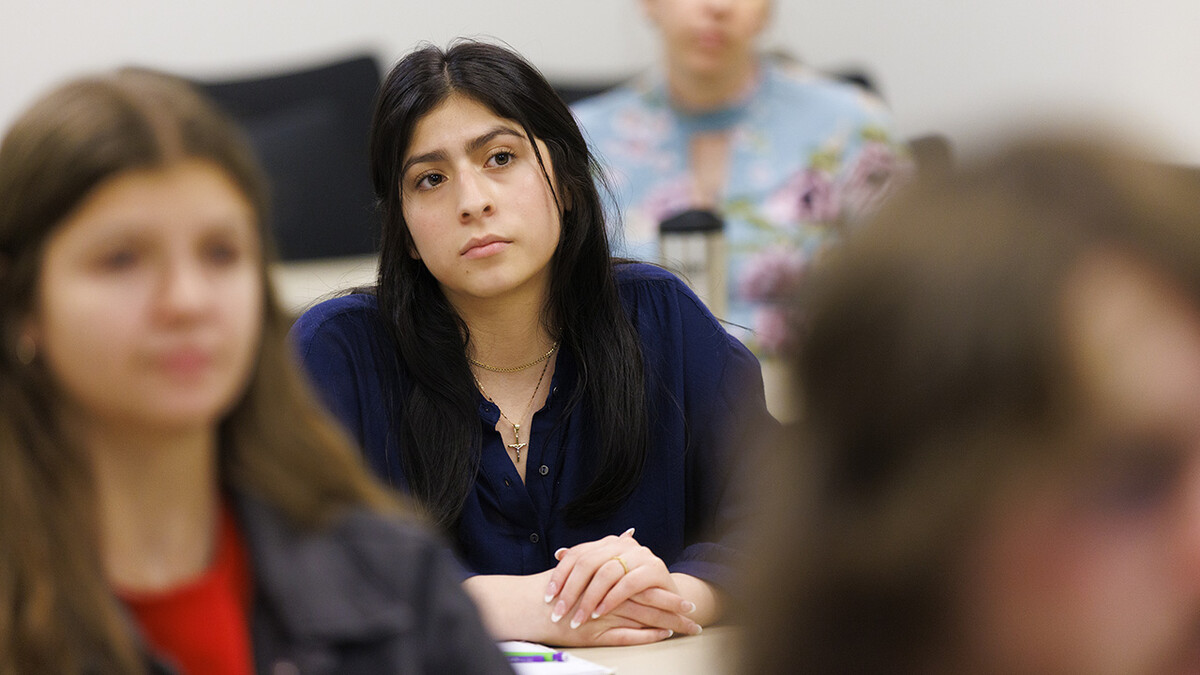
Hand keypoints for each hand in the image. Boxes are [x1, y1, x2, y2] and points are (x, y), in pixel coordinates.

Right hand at [462, 570, 676, 645]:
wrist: (529, 604)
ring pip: (642, 617)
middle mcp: (609, 593)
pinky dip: (645, 634)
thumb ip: (605, 549)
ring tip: (688, 627)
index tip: (685, 597)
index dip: (665, 590)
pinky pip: (626, 633)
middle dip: (674, 608)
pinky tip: (662, 635)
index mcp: (609, 576)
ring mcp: (603, 612)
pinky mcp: (595, 630)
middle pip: (649, 600)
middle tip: (695, 614)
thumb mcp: (581, 561)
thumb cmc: (555, 587)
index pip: (643, 582)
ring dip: (667, 622)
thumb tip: (627, 535)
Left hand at [543, 529, 701, 634]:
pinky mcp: (655, 569)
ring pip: (606, 573)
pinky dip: (611, 600)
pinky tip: (599, 613)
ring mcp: (641, 555)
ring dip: (589, 599)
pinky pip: (628, 584)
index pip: (578, 554)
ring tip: (578, 618)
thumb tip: (559, 554)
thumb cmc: (632, 588)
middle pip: (588, 563)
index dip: (560, 574)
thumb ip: (587, 564)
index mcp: (609, 543)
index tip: (548, 596)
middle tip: (559, 612)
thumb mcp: (607, 575)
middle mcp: (624, 544)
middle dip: (570, 590)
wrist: (669, 596)